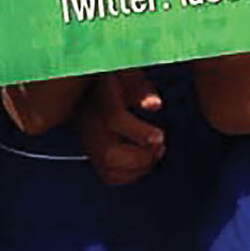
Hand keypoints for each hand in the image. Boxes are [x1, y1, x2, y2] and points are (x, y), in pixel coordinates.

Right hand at [75, 68, 164, 185]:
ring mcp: (90, 142)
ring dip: (138, 169)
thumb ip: (142, 89)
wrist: (89, 87)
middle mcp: (92, 124)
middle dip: (141, 158)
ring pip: (108, 169)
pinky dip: (129, 176)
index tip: (160, 136)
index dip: (140, 133)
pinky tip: (143, 163)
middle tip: (160, 147)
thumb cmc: (116, 79)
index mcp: (101, 100)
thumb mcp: (129, 74)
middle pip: (110, 154)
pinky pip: (108, 175)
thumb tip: (154, 105)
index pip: (115, 118)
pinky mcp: (92, 154)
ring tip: (155, 154)